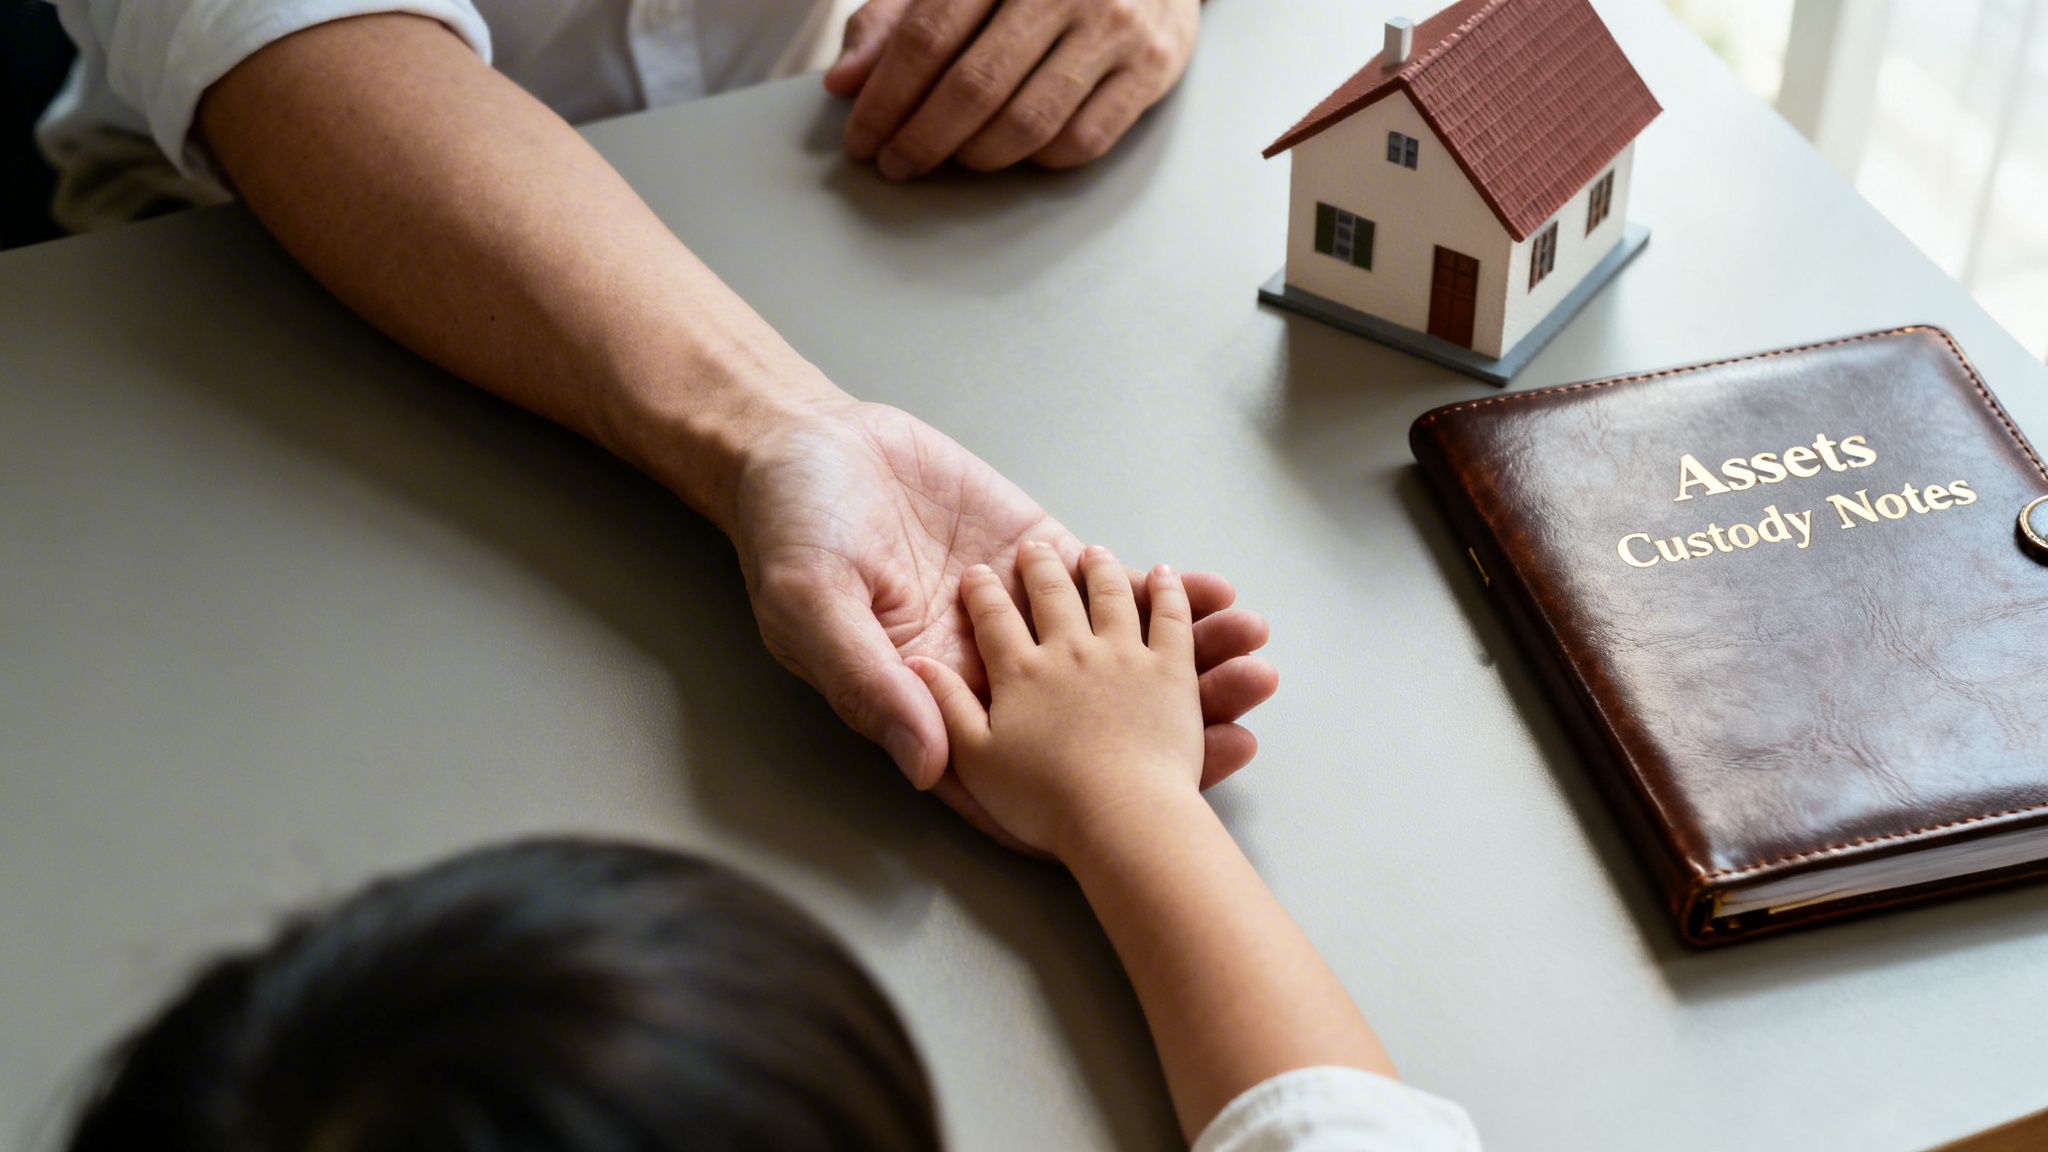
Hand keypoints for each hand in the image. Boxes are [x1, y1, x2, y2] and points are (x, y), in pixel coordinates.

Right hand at [728, 401, 1274, 840]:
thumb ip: (871, 687)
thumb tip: (927, 766)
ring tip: (1252, 649)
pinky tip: (1215, 592)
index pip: (1029, 770)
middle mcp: (986, 672)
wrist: (803, 447)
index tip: (1174, 790)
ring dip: (1185, 652)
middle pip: (1093, 717)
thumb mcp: (812, 611)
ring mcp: (1018, 615)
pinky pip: (1107, 587)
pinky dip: (1161, 591)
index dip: (1100, 791)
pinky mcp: (1034, 556)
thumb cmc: (791, 533)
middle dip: (1175, 716)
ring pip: (1113, 651)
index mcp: (933, 703)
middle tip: (1246, 707)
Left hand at [823, 0, 1200, 178]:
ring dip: (976, 156)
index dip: (885, 98)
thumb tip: (844, 82)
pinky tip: (1016, 149)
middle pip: (975, 87)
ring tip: (952, 158)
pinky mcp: (1154, 67)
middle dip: (923, 139)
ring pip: (1029, 123)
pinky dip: (1038, 160)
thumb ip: (896, 18)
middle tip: (897, 164)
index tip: (862, 139)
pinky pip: (1083, 141)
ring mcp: (1115, 25)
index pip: (927, 37)